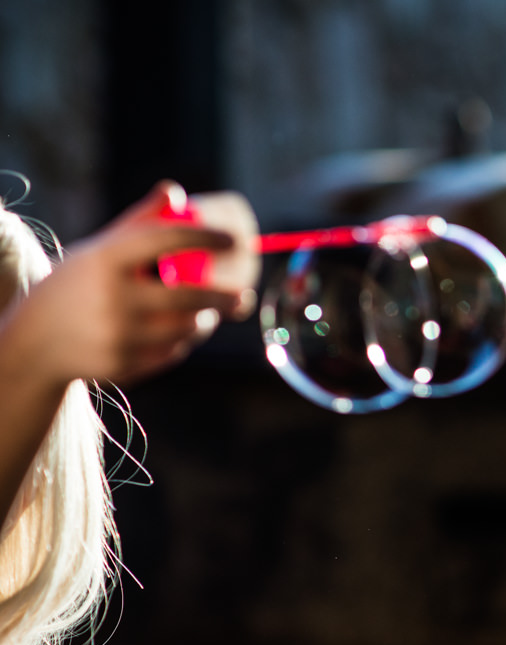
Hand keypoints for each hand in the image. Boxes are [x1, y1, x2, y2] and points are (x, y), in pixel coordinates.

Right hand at [0, 180, 247, 392]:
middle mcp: (112, 297)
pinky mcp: (124, 365)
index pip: (165, 239)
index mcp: (105, 259)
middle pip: (189, 296)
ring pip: (186, 328)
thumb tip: (174, 191)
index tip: (233, 240)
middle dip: (224, 297)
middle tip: (241, 296)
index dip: (204, 237)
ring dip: (203, 320)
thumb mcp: (99, 250)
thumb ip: (139, 223)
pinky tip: (173, 334)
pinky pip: (172, 353)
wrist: (37, 340)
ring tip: (204, 313)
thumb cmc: (78, 285)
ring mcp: (117, 335)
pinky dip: (180, 342)